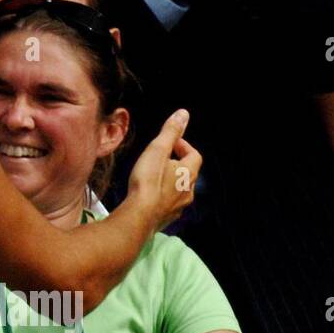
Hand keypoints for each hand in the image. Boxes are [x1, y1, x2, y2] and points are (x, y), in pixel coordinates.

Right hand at [125, 109, 200, 230]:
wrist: (139, 216)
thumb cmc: (148, 181)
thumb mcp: (158, 150)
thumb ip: (170, 132)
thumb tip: (183, 114)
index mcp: (188, 172)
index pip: (194, 155)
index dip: (183, 146)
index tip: (169, 143)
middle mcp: (188, 190)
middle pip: (188, 173)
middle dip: (177, 164)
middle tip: (160, 159)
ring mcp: (178, 207)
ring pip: (180, 190)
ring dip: (171, 182)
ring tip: (154, 177)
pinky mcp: (167, 218)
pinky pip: (169, 205)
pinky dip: (163, 198)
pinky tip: (149, 197)